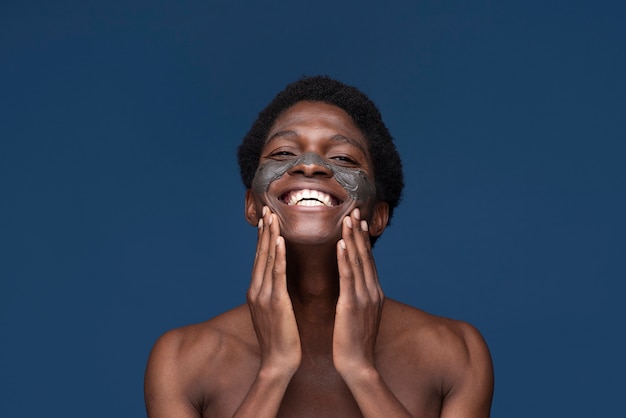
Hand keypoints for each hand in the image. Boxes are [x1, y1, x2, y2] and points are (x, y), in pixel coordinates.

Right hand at [246, 207, 301, 375]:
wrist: (279, 363)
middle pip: (260, 254)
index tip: (267, 220)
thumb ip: (274, 294)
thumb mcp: (275, 313)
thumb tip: (278, 283)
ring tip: (272, 217)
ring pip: (266, 259)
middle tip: (268, 209)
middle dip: (264, 231)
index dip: (263, 238)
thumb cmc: (281, 339)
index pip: (260, 259)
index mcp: (257, 292)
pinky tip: (280, 241)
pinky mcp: (275, 302)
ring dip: (269, 236)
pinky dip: (277, 255)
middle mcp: (256, 290)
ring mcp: (263, 296)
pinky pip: (276, 274)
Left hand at [333, 208, 383, 378]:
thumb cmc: (354, 342)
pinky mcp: (351, 305)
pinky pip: (348, 277)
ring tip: (348, 219)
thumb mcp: (360, 315)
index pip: (368, 261)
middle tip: (355, 211)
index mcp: (373, 293)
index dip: (364, 240)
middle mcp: (372, 291)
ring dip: (353, 239)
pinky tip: (341, 245)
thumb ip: (359, 297)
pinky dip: (345, 259)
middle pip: (366, 256)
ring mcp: (364, 297)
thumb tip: (354, 286)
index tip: (359, 221)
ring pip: (358, 262)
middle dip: (360, 233)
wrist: (357, 366)